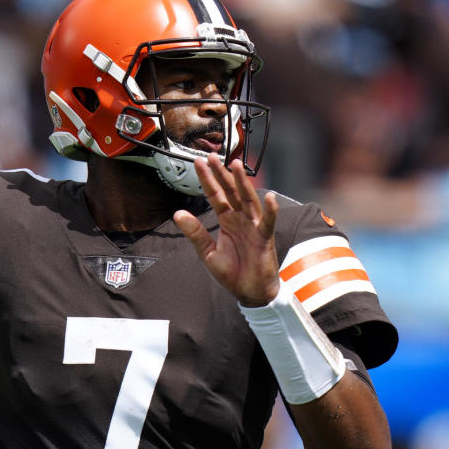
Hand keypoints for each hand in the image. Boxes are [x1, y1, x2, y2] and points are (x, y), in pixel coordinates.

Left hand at [173, 154, 279, 305]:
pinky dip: (270, 210)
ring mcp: (253, 226)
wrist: (249, 292)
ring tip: (235, 166)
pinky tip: (269, 197)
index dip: (207, 180)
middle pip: (230, 192)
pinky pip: (268, 222)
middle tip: (212, 156)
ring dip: (242, 183)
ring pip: (248, 200)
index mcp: (227, 220)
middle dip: (221, 174)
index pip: (215, 195)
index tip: (199, 163)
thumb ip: (195, 233)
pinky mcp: (264, 239)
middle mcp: (240, 219)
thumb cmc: (232, 272)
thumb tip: (178, 214)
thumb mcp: (207, 253)